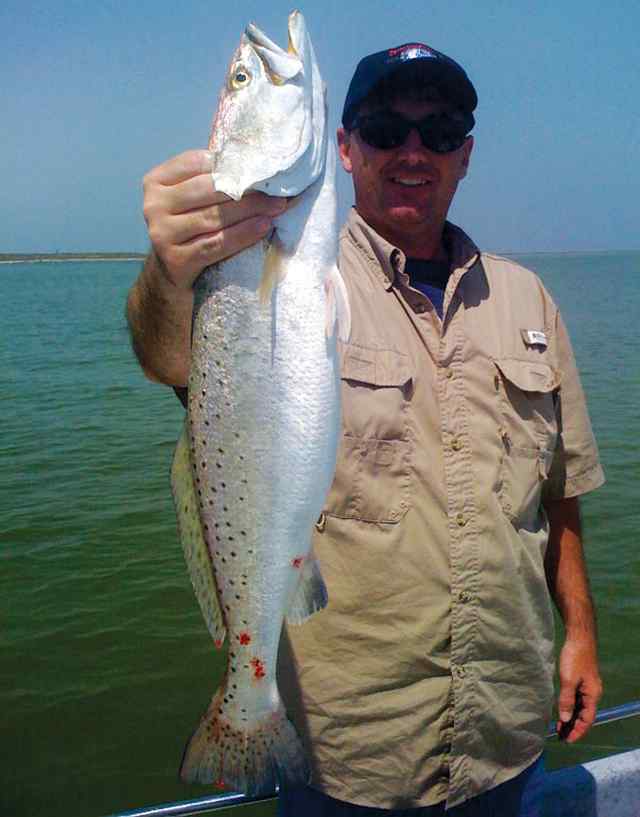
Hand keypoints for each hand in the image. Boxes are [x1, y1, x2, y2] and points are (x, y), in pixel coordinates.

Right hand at [142, 149, 287, 287]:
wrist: (170, 274)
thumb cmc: (189, 229)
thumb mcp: (191, 201)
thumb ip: (211, 181)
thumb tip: (258, 164)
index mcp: (156, 181)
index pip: (197, 163)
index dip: (232, 164)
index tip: (262, 166)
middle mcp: (154, 205)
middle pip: (207, 190)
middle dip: (246, 189)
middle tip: (278, 190)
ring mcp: (162, 233)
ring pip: (213, 217)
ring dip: (250, 211)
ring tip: (277, 207)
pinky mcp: (175, 259)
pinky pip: (216, 244)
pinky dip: (243, 235)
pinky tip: (263, 227)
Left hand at [556, 634, 602, 741]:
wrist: (578, 638)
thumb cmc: (575, 658)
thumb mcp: (568, 680)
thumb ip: (566, 700)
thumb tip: (564, 718)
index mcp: (592, 695)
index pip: (587, 719)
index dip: (578, 731)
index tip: (567, 740)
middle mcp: (592, 693)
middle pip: (583, 715)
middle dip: (573, 726)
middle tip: (560, 736)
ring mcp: (586, 686)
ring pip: (579, 707)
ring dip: (570, 717)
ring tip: (558, 727)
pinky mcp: (580, 680)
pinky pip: (575, 698)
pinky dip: (568, 706)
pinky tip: (560, 710)